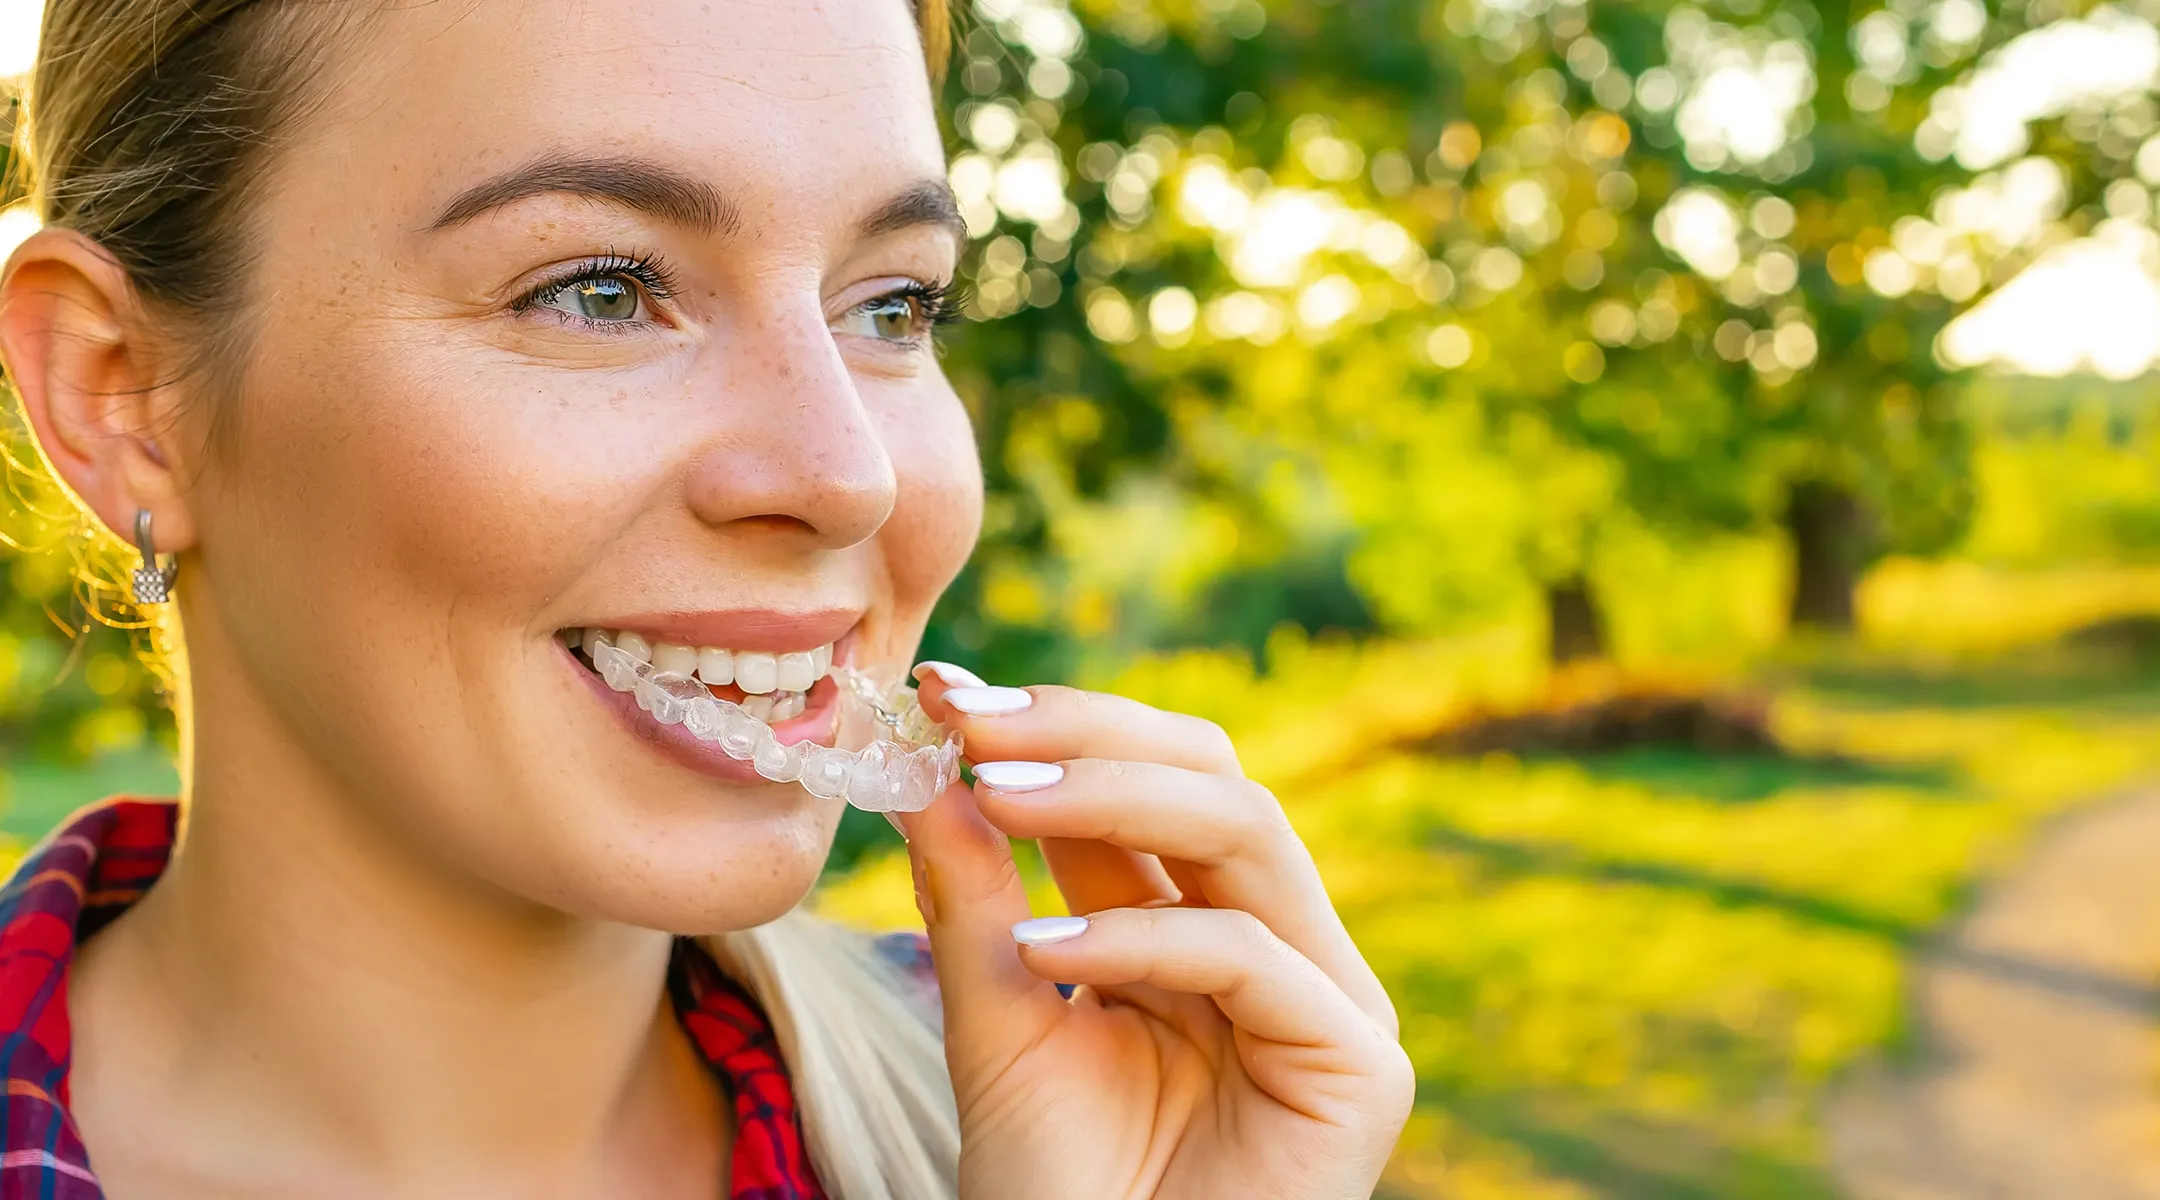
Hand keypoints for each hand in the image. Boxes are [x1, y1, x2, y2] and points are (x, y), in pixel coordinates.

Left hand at [894, 665, 1413, 1199]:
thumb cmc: (1053, 1183)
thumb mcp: (998, 1010)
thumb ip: (978, 889)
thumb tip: (927, 756)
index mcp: (1209, 922)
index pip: (1159, 780)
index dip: (1063, 725)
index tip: (945, 693)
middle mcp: (1282, 946)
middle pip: (1217, 778)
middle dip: (1091, 733)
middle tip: (974, 722)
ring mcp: (1330, 1002)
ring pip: (1248, 831)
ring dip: (1112, 795)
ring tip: (998, 792)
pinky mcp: (1358, 1067)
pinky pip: (1248, 955)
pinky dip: (1140, 935)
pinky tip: (1044, 945)